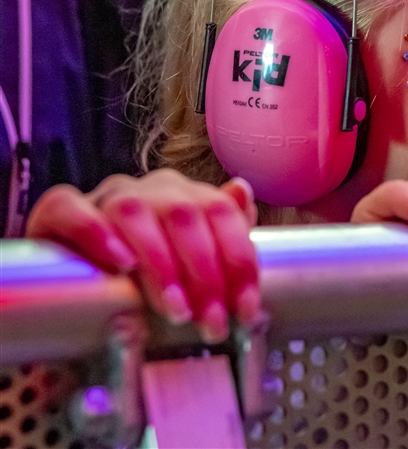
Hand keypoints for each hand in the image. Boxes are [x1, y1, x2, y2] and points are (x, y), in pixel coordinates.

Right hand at [26, 169, 259, 342]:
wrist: (72, 276)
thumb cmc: (142, 271)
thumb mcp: (189, 262)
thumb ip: (222, 233)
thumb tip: (241, 192)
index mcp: (187, 196)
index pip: (223, 214)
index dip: (240, 262)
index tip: (246, 310)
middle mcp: (150, 190)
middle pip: (185, 216)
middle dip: (205, 275)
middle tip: (210, 321)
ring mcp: (105, 197)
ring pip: (135, 212)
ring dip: (160, 263)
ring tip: (174, 309)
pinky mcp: (58, 211)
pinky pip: (73, 209)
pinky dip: (97, 235)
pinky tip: (120, 266)